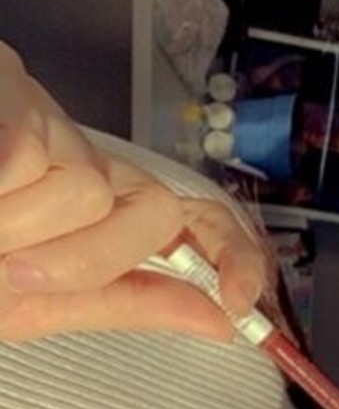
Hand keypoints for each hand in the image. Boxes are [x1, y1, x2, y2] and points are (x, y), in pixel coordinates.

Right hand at [0, 43, 268, 344]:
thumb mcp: (27, 304)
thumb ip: (123, 302)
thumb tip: (222, 321)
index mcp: (77, 205)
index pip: (187, 215)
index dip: (233, 254)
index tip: (245, 306)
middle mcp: (64, 150)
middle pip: (148, 208)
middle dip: (84, 259)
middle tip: (4, 270)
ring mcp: (31, 110)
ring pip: (88, 189)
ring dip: (21, 235)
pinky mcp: (7, 87)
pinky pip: (31, 160)